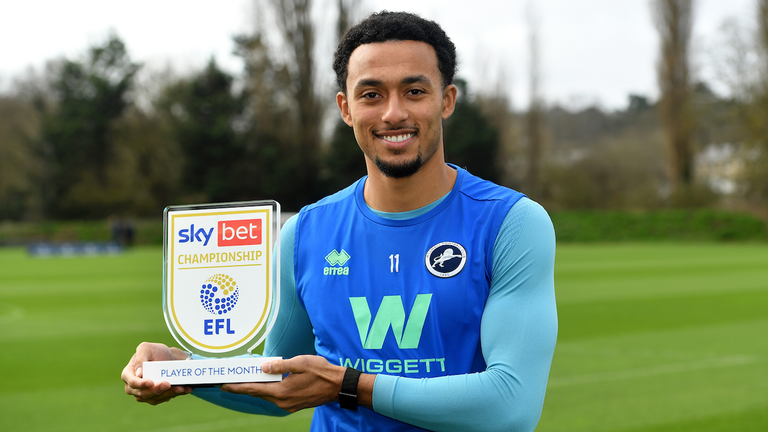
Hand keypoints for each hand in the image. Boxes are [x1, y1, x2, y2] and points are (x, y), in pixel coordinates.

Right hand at [121, 342, 192, 404]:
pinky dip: (175, 394)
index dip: (141, 384)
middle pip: (143, 393)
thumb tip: (139, 374)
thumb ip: (140, 358)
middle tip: (168, 384)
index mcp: (128, 374)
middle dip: (157, 390)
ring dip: (168, 394)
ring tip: (181, 388)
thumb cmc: (153, 351)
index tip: (151, 382)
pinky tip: (184, 389)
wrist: (167, 357)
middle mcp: (134, 387)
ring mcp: (144, 394)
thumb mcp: (146, 348)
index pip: (132, 382)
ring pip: (155, 398)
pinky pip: (164, 398)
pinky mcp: (155, 397)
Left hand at [221, 355, 347, 412]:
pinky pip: (277, 396)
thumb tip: (263, 368)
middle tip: (233, 379)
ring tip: (249, 379)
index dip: (238, 387)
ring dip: (259, 387)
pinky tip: (268, 382)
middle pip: (259, 393)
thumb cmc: (322, 372)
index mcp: (282, 391)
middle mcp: (283, 401)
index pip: (254, 389)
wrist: (338, 386)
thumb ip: (280, 366)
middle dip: (246, 386)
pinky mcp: (295, 404)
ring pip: (269, 395)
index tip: (224, 385)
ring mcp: (289, 405)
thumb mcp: (300, 363)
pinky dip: (270, 389)